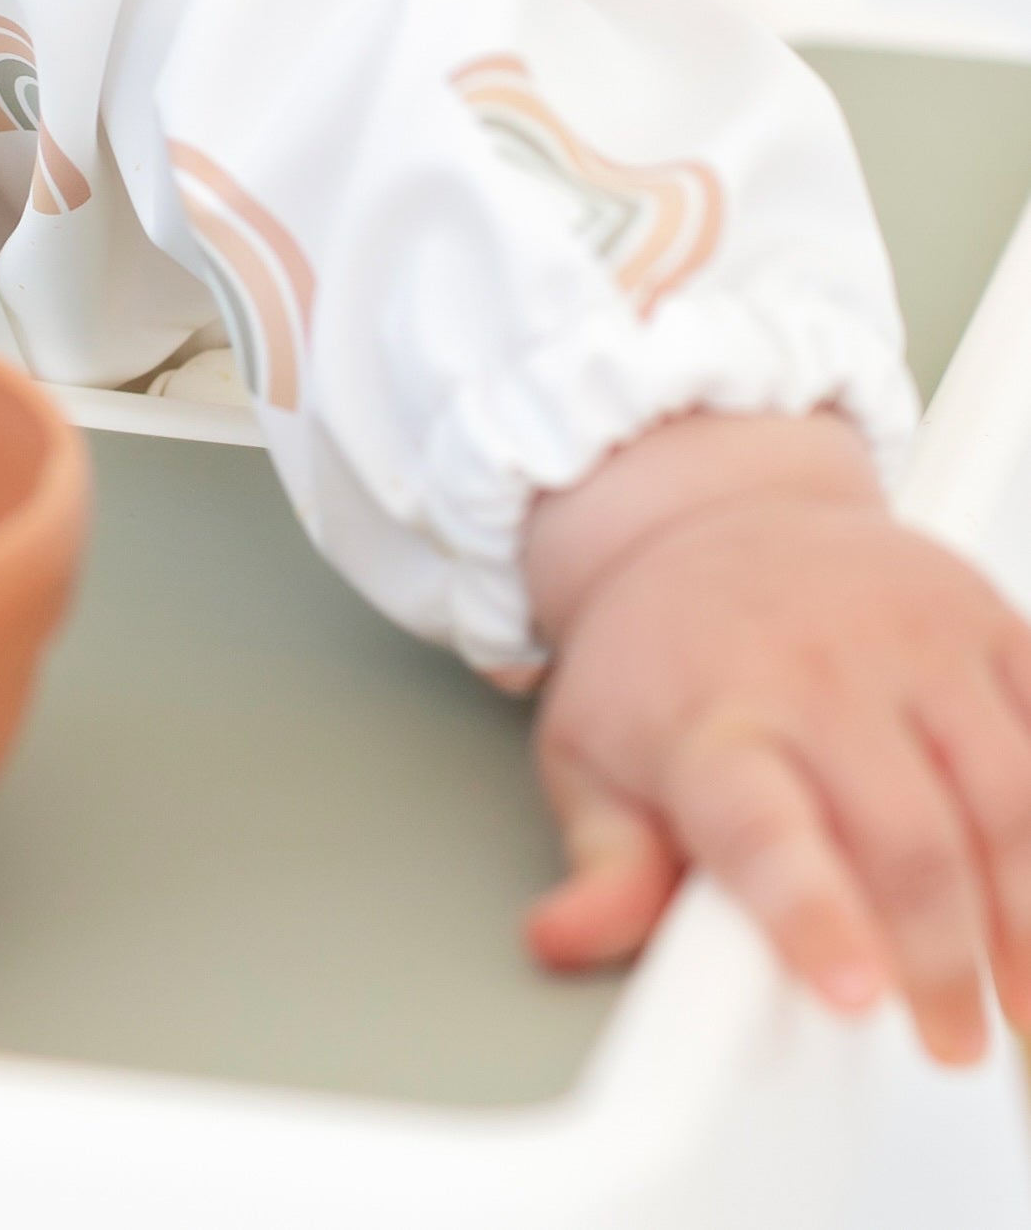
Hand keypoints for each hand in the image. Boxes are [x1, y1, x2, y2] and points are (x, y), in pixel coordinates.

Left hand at [521, 408, 1030, 1061]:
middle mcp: (815, 669)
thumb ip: (604, 862)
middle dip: (942, 962)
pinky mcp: (988, 623)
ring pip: (1009, 803)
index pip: (762, 829)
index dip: (815, 917)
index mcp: (709, 714)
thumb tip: (565, 936)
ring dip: (1027, 921)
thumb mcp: (592, 750)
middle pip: (909, 840)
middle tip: (945, 1038)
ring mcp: (913, 640)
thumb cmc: (662, 652)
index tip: (857, 994)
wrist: (712, 512)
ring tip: (1015, 998)